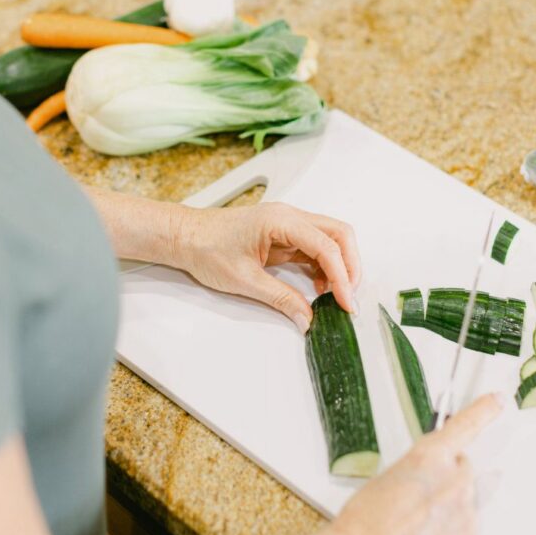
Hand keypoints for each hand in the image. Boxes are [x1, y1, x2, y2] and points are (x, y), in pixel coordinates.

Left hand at [173, 202, 360, 331]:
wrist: (185, 236)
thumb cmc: (206, 248)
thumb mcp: (244, 280)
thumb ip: (280, 298)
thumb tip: (307, 318)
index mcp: (281, 220)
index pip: (326, 245)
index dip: (342, 275)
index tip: (346, 302)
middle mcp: (289, 217)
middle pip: (338, 233)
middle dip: (350, 265)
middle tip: (349, 297)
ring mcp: (288, 224)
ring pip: (330, 239)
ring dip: (339, 266)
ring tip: (336, 297)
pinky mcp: (283, 235)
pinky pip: (314, 247)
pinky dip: (324, 267)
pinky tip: (320, 288)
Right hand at [291, 394, 501, 534]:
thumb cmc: (366, 522)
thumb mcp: (388, 479)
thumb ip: (420, 471)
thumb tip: (429, 481)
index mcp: (430, 456)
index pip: (465, 425)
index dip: (484, 411)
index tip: (497, 401)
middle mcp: (454, 480)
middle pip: (463, 472)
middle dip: (448, 482)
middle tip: (420, 502)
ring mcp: (466, 514)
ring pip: (465, 507)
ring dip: (449, 516)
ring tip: (417, 531)